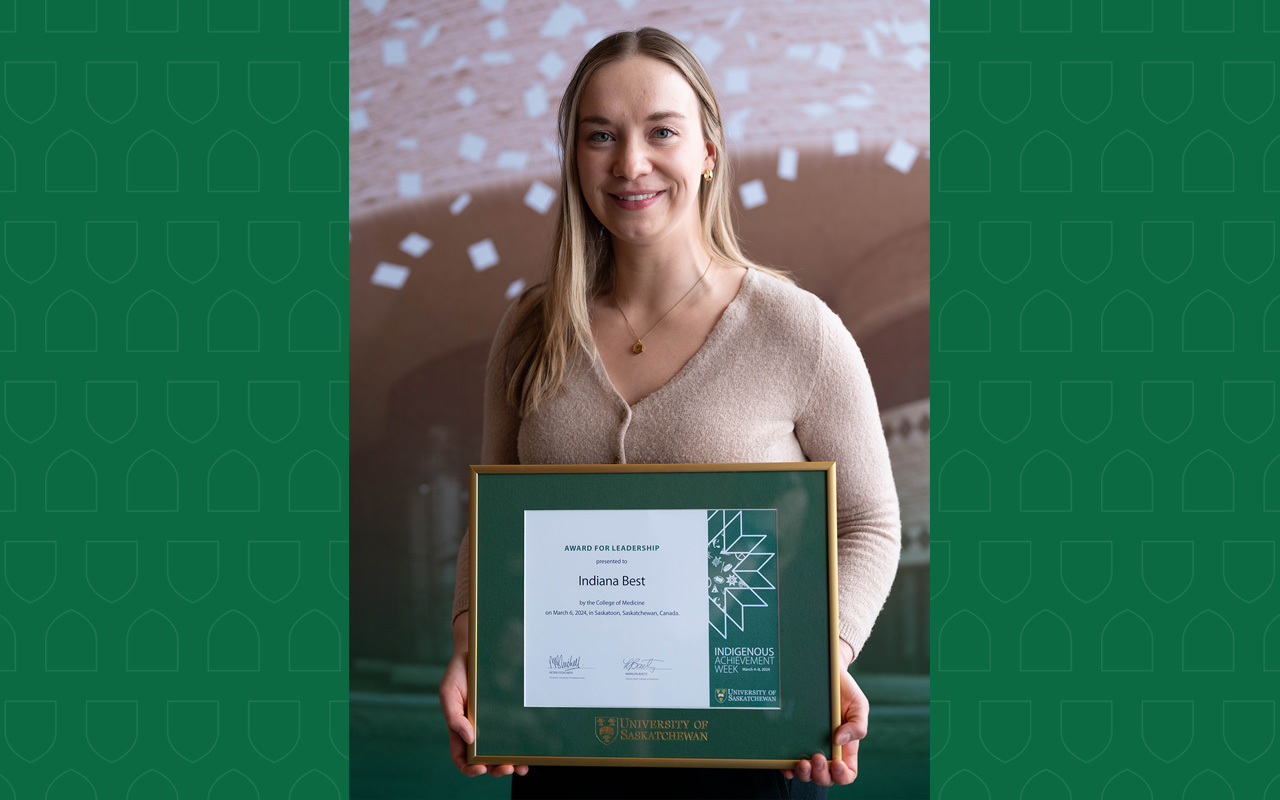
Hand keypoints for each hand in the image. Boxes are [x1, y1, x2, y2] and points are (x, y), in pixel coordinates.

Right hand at [439, 646, 528, 777]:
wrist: (476, 652)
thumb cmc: (458, 674)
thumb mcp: (448, 693)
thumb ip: (454, 717)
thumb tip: (468, 738)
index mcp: (461, 729)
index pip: (463, 757)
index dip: (470, 768)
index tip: (480, 768)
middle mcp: (479, 730)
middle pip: (486, 759)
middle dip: (496, 768)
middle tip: (507, 767)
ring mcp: (495, 723)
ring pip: (504, 751)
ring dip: (513, 762)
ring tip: (522, 766)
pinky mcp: (509, 713)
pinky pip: (517, 732)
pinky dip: (523, 744)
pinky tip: (531, 748)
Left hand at [781, 664, 866, 785]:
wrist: (825, 672)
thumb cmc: (845, 691)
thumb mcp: (859, 705)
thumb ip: (858, 725)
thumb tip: (839, 740)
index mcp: (846, 746)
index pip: (847, 772)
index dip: (842, 775)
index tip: (836, 763)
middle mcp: (827, 750)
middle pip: (826, 777)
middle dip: (821, 774)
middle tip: (817, 757)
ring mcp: (810, 745)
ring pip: (808, 773)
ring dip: (805, 774)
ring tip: (802, 761)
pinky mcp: (794, 738)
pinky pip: (789, 760)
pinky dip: (787, 767)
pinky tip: (786, 764)